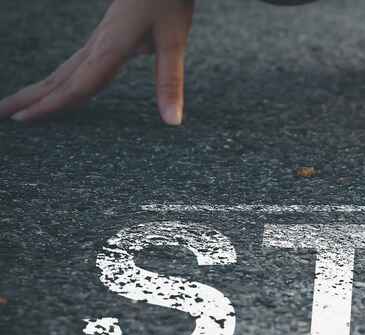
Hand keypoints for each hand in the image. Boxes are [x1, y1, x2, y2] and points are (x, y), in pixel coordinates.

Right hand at [0, 0, 194, 125]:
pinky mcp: (105, 36)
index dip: (51, 105)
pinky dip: (60, 80)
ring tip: (17, 104)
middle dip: (29, 98)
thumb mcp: (174, 42)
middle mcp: (97, 45)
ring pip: (62, 70)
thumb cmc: (167, 2)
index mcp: (109, 48)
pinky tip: (59, 85)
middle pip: (58, 78)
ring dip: (39, 89)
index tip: (23, 120)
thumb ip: (170, 82)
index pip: (76, 85)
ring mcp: (98, 40)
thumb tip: (172, 121)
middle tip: (1, 115)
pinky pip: (75, 64)